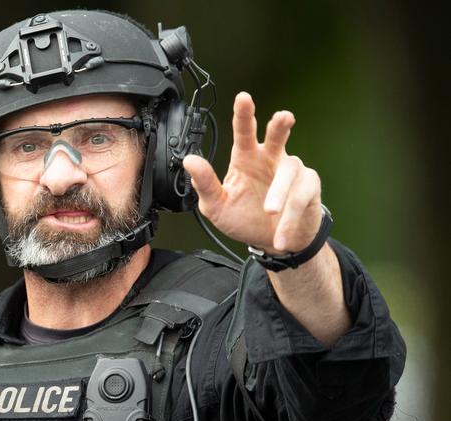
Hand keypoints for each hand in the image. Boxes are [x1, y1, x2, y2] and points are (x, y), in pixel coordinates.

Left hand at [183, 92, 321, 254]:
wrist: (271, 243)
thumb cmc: (244, 218)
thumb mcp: (216, 206)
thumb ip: (205, 184)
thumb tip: (190, 161)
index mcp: (245, 158)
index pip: (243, 132)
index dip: (244, 114)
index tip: (243, 98)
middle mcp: (269, 159)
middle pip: (277, 136)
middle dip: (280, 125)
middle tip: (284, 117)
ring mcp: (291, 171)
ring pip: (288, 172)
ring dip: (279, 194)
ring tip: (269, 213)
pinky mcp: (309, 187)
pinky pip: (300, 198)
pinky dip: (290, 219)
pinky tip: (280, 235)